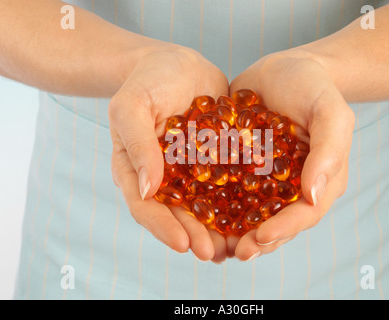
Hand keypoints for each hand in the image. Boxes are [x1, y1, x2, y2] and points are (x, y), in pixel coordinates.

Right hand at [108, 42, 228, 261]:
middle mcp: (165, 177)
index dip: (163, 227)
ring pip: (204, 205)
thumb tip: (145, 190)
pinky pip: (227, 181)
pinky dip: (238, 198)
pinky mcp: (216, 159)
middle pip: (178, 213)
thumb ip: (137, 144)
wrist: (177, 63)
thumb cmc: (147, 81)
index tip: (184, 244)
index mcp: (137, 170)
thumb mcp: (133, 106)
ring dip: (219, 227)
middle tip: (215, 253)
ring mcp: (192, 170)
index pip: (145, 206)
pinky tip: (256, 212)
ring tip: (236, 245)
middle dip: (196, 234)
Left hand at [229, 50, 354, 259]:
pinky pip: (230, 190)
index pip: (305, 213)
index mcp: (318, 179)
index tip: (259, 238)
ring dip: (234, 231)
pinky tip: (198, 213)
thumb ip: (329, 151)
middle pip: (277, 221)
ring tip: (214, 245)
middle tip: (233, 252)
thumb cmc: (313, 87)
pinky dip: (217, 204)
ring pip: (251, 213)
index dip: (284, 229)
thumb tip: (314, 196)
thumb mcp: (330, 111)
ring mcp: (266, 178)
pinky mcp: (242, 166)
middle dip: (256, 240)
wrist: (285, 68)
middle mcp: (292, 185)